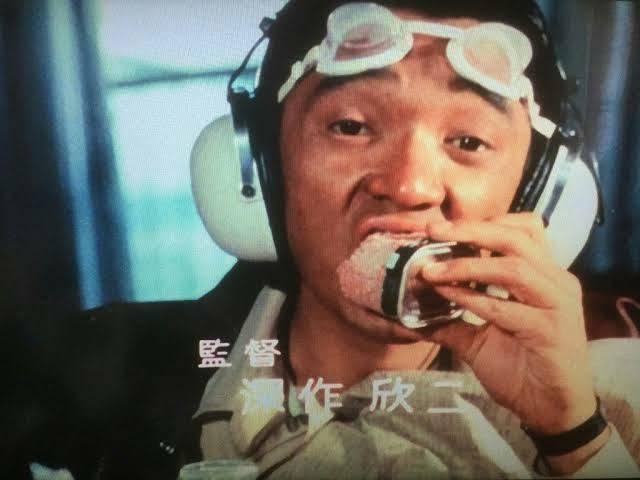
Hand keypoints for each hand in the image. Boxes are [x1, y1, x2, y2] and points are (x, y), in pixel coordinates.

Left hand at [418, 213, 596, 434]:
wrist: (551, 410)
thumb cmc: (519, 367)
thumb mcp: (477, 339)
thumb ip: (448, 321)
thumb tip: (406, 315)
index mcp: (543, 275)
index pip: (521, 229)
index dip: (482, 223)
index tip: (441, 228)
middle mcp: (555, 282)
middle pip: (516, 238)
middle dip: (470, 231)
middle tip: (433, 231)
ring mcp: (558, 305)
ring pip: (513, 267)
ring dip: (466, 266)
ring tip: (431, 271)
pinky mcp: (552, 331)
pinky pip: (507, 308)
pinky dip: (474, 299)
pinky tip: (449, 297)